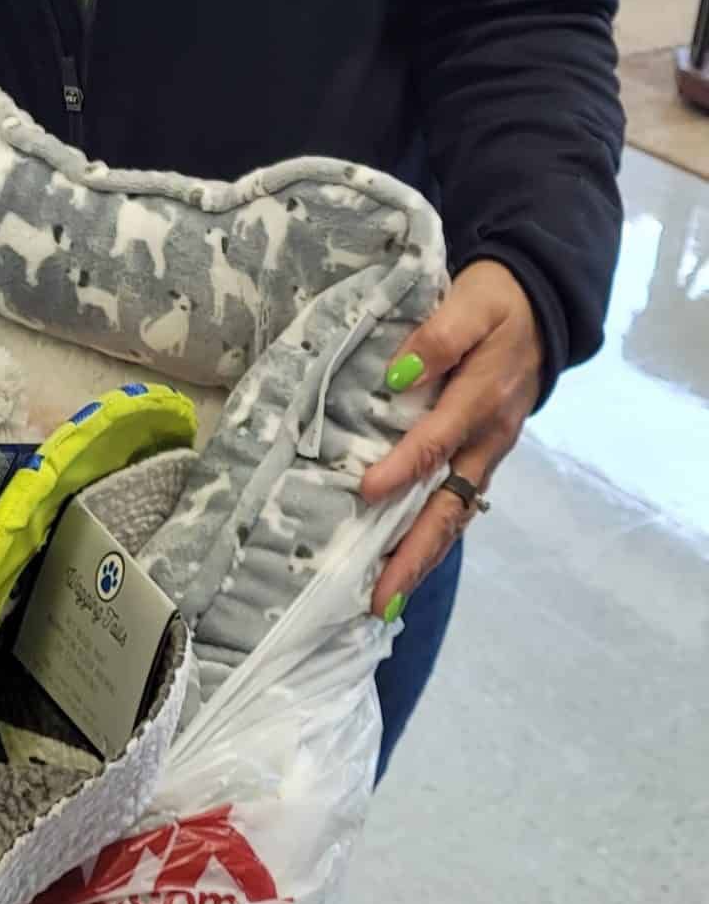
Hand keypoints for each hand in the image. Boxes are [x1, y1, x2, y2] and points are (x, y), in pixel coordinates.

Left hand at [359, 260, 542, 619]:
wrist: (538, 306)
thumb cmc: (495, 304)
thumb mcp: (469, 304)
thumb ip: (437, 338)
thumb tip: (397, 377)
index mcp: (482, 400)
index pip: (435, 442)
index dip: (401, 469)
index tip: (366, 494)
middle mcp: (487, 439)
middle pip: (449, 507)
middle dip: (415, 555)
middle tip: (381, 599)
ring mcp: (486, 454)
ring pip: (453, 516)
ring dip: (422, 558)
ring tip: (387, 600)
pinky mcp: (481, 457)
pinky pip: (455, 506)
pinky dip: (433, 538)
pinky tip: (405, 563)